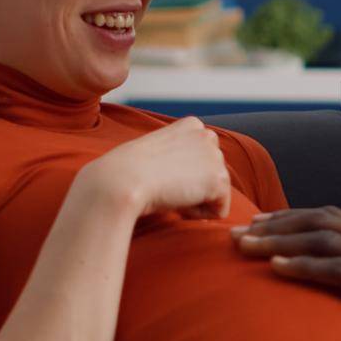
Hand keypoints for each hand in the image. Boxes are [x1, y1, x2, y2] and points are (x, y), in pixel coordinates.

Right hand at [83, 117, 230, 219]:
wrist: (120, 181)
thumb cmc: (128, 171)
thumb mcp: (158, 151)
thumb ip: (180, 155)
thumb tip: (192, 177)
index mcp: (191, 125)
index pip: (203, 159)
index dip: (183, 175)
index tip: (162, 175)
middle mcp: (207, 135)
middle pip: (212, 176)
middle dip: (193, 188)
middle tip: (165, 187)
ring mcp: (215, 156)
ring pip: (216, 193)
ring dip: (195, 201)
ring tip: (169, 193)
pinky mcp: (218, 178)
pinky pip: (220, 210)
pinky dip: (199, 215)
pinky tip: (178, 203)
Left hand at [232, 207, 340, 340]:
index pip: (331, 218)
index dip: (291, 218)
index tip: (258, 223)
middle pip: (319, 221)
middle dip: (274, 225)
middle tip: (236, 232)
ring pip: (323, 239)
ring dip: (278, 241)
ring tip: (244, 247)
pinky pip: (339, 271)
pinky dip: (305, 265)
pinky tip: (277, 268)